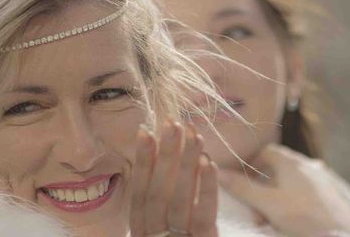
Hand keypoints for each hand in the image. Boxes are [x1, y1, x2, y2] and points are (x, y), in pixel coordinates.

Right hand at [130, 122, 218, 236]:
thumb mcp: (162, 227)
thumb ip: (163, 200)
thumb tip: (167, 154)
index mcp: (142, 227)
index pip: (140, 191)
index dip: (142, 160)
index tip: (144, 130)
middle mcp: (153, 234)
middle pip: (158, 192)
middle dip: (166, 154)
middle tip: (172, 123)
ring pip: (179, 200)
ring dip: (186, 164)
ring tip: (194, 136)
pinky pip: (204, 217)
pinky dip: (207, 189)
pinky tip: (209, 164)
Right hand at [218, 144, 349, 236]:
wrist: (339, 236)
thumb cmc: (301, 216)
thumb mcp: (267, 203)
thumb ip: (243, 188)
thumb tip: (219, 173)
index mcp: (291, 162)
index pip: (267, 151)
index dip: (252, 163)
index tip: (244, 178)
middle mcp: (308, 165)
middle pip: (280, 166)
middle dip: (266, 182)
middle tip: (257, 202)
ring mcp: (324, 179)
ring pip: (295, 179)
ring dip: (281, 192)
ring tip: (275, 212)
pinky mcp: (334, 194)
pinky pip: (310, 190)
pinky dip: (298, 198)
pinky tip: (297, 214)